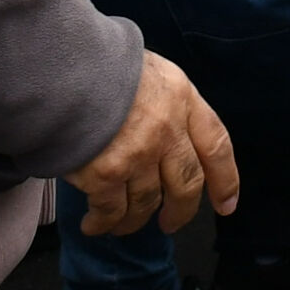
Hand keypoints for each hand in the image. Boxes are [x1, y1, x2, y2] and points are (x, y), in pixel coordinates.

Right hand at [65, 52, 237, 236]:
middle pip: (186, 184)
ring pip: (147, 203)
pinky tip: (94, 225)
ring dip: (135, 220)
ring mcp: (139, 154)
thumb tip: (167, 136)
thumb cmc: (100, 64)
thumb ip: (166, 102)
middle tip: (171, 223)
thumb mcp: (148, 70)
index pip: (216, 144)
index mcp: (182, 98)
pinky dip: (103, 224)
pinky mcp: (106, 174)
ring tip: (122, 224)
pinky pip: (111, 211)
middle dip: (181, 211)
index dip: (225, 179)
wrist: (63, 67)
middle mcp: (167, 129)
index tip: (227, 204)